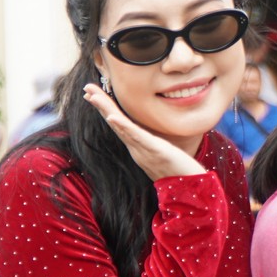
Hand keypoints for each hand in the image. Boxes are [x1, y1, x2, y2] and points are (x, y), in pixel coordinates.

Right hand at [82, 83, 206, 179]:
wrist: (190, 188)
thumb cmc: (179, 171)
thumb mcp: (163, 153)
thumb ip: (153, 144)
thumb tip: (150, 136)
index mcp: (138, 146)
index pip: (119, 123)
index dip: (106, 109)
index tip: (92, 94)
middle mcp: (136, 148)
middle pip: (115, 122)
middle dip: (100, 104)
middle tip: (86, 88)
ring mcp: (143, 150)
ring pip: (121, 127)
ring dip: (106, 110)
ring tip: (93, 96)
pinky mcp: (155, 151)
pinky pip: (137, 137)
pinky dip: (123, 127)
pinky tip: (112, 117)